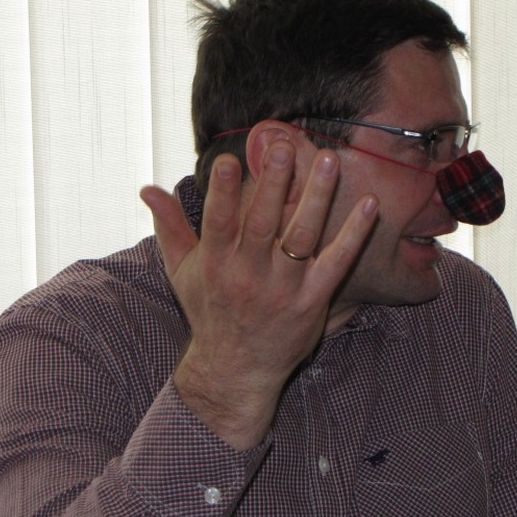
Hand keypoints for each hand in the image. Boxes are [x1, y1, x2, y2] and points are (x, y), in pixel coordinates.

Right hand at [139, 142, 377, 448]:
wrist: (236, 370)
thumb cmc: (210, 312)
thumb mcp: (181, 271)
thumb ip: (169, 226)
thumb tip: (147, 189)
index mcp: (216, 263)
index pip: (219, 222)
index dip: (223, 192)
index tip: (230, 160)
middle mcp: (249, 275)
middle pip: (264, 223)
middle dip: (274, 183)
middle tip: (285, 146)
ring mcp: (283, 288)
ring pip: (303, 236)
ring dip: (317, 197)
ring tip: (330, 160)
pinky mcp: (312, 300)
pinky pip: (337, 262)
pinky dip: (354, 234)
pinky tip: (369, 205)